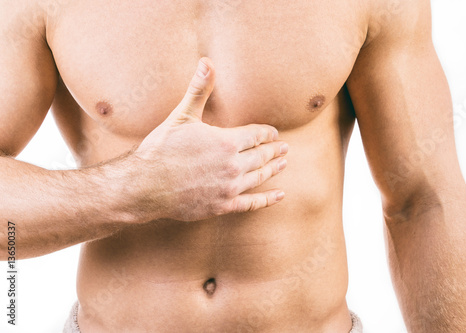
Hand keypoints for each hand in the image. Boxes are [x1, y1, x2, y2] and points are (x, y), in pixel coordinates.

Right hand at [131, 57, 287, 221]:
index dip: (266, 133)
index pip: (255, 135)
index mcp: (226, 142)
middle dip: (274, 151)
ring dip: (273, 169)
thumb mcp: (182, 115)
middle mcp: (233, 165)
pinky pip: (251, 203)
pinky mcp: (223, 206)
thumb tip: (206, 62)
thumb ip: (199, 90)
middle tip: (285, 148)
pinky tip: (279, 196)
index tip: (273, 133)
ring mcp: (229, 188)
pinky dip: (267, 200)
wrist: (144, 185)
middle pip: (261, 156)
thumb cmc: (161, 148)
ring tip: (283, 164)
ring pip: (259, 177)